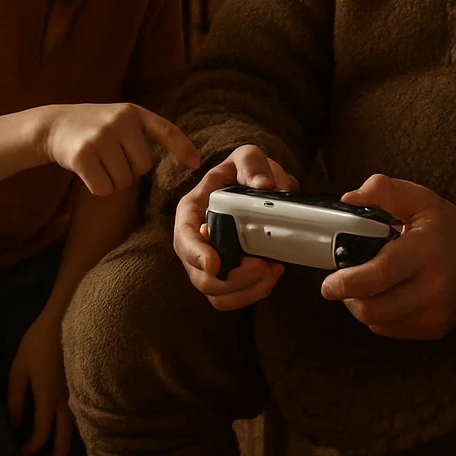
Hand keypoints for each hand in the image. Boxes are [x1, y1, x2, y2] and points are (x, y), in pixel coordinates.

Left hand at [7, 310, 73, 455]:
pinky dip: (76, 430)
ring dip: (66, 446)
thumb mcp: (18, 368)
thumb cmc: (39, 342)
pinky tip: (70, 432)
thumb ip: (15, 397)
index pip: (42, 434)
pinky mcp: (84, 386)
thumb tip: (14, 423)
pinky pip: (82, 415)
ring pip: (77, 429)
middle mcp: (67, 400)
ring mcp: (79, 393)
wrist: (67, 317)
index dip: (32, 447)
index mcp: (48, 397)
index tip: (22, 451)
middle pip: (64, 439)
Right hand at [41, 103, 198, 196]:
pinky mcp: (83, 156)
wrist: (54, 125)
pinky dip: (99, 187)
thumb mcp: (121, 119)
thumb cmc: (95, 128)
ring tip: (100, 163)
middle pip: (143, 166)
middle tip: (113, 159)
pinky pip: (104, 188)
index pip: (166, 130)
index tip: (196, 163)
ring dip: (113, 181)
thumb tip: (181, 159)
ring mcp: (101, 138)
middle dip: (131, 170)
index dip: (182, 147)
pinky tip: (88, 172)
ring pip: (124, 180)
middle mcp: (120, 122)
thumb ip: (143, 133)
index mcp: (134, 113)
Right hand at [173, 145, 298, 309]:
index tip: (215, 264)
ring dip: (245, 290)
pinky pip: (231, 299)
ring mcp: (207, 262)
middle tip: (263, 266)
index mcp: (191, 211)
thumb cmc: (244, 171)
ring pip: (216, 294)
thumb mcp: (247, 156)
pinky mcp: (225, 275)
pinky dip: (252, 294)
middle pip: (200, 276)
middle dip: (232, 279)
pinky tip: (271, 275)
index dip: (196, 255)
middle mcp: (194, 241)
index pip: (184, 239)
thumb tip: (265, 185)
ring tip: (272, 270)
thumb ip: (252, 165)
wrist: (254, 185)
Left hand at [322, 174, 455, 339]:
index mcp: (424, 252)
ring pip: (377, 322)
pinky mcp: (434, 329)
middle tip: (343, 281)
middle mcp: (432, 288)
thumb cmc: (449, 226)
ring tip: (364, 286)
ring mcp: (434, 313)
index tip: (329, 282)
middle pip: (371, 308)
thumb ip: (382, 191)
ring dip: (362, 306)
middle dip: (348, 296)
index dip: (345, 282)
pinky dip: (379, 315)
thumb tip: (347, 200)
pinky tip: (385, 295)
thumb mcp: (419, 198)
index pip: (377, 277)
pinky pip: (390, 329)